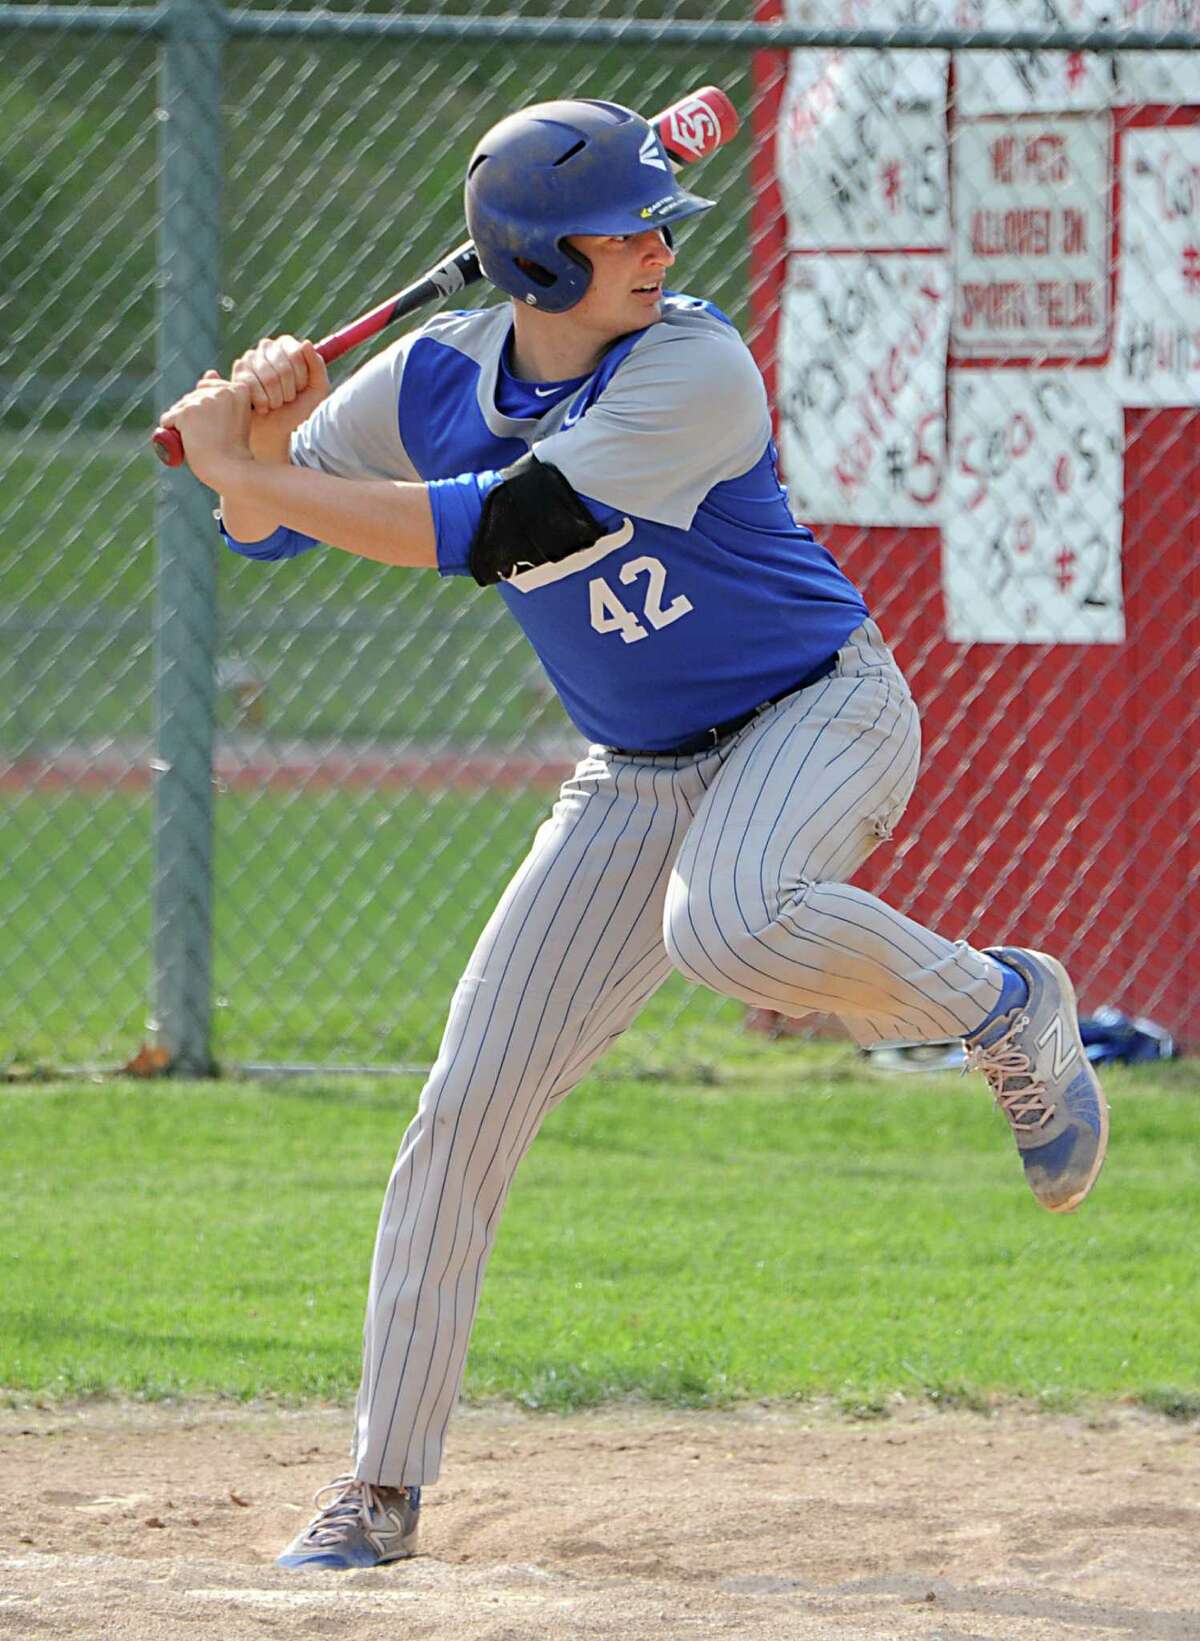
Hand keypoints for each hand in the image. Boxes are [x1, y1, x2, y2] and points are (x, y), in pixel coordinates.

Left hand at [158, 371, 253, 488]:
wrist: (231, 470)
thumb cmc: (234, 448)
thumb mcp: (235, 417)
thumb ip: (226, 394)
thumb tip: (210, 372)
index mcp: (240, 389)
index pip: (209, 389)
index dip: (210, 412)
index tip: (222, 429)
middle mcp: (222, 390)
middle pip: (193, 397)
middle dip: (194, 416)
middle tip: (211, 438)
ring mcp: (204, 401)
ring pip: (180, 407)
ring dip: (182, 424)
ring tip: (200, 442)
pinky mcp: (186, 412)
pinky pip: (168, 419)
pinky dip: (170, 431)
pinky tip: (186, 442)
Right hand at [232, 336, 329, 460]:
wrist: (274, 429)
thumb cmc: (296, 407)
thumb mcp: (317, 389)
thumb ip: (318, 366)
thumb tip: (305, 343)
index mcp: (287, 345)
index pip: (297, 354)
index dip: (301, 378)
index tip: (300, 387)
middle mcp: (267, 346)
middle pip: (284, 368)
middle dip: (289, 392)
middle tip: (286, 398)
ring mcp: (250, 357)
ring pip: (269, 379)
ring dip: (276, 399)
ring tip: (274, 402)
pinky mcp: (237, 372)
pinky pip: (253, 387)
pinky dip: (262, 403)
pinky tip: (262, 406)